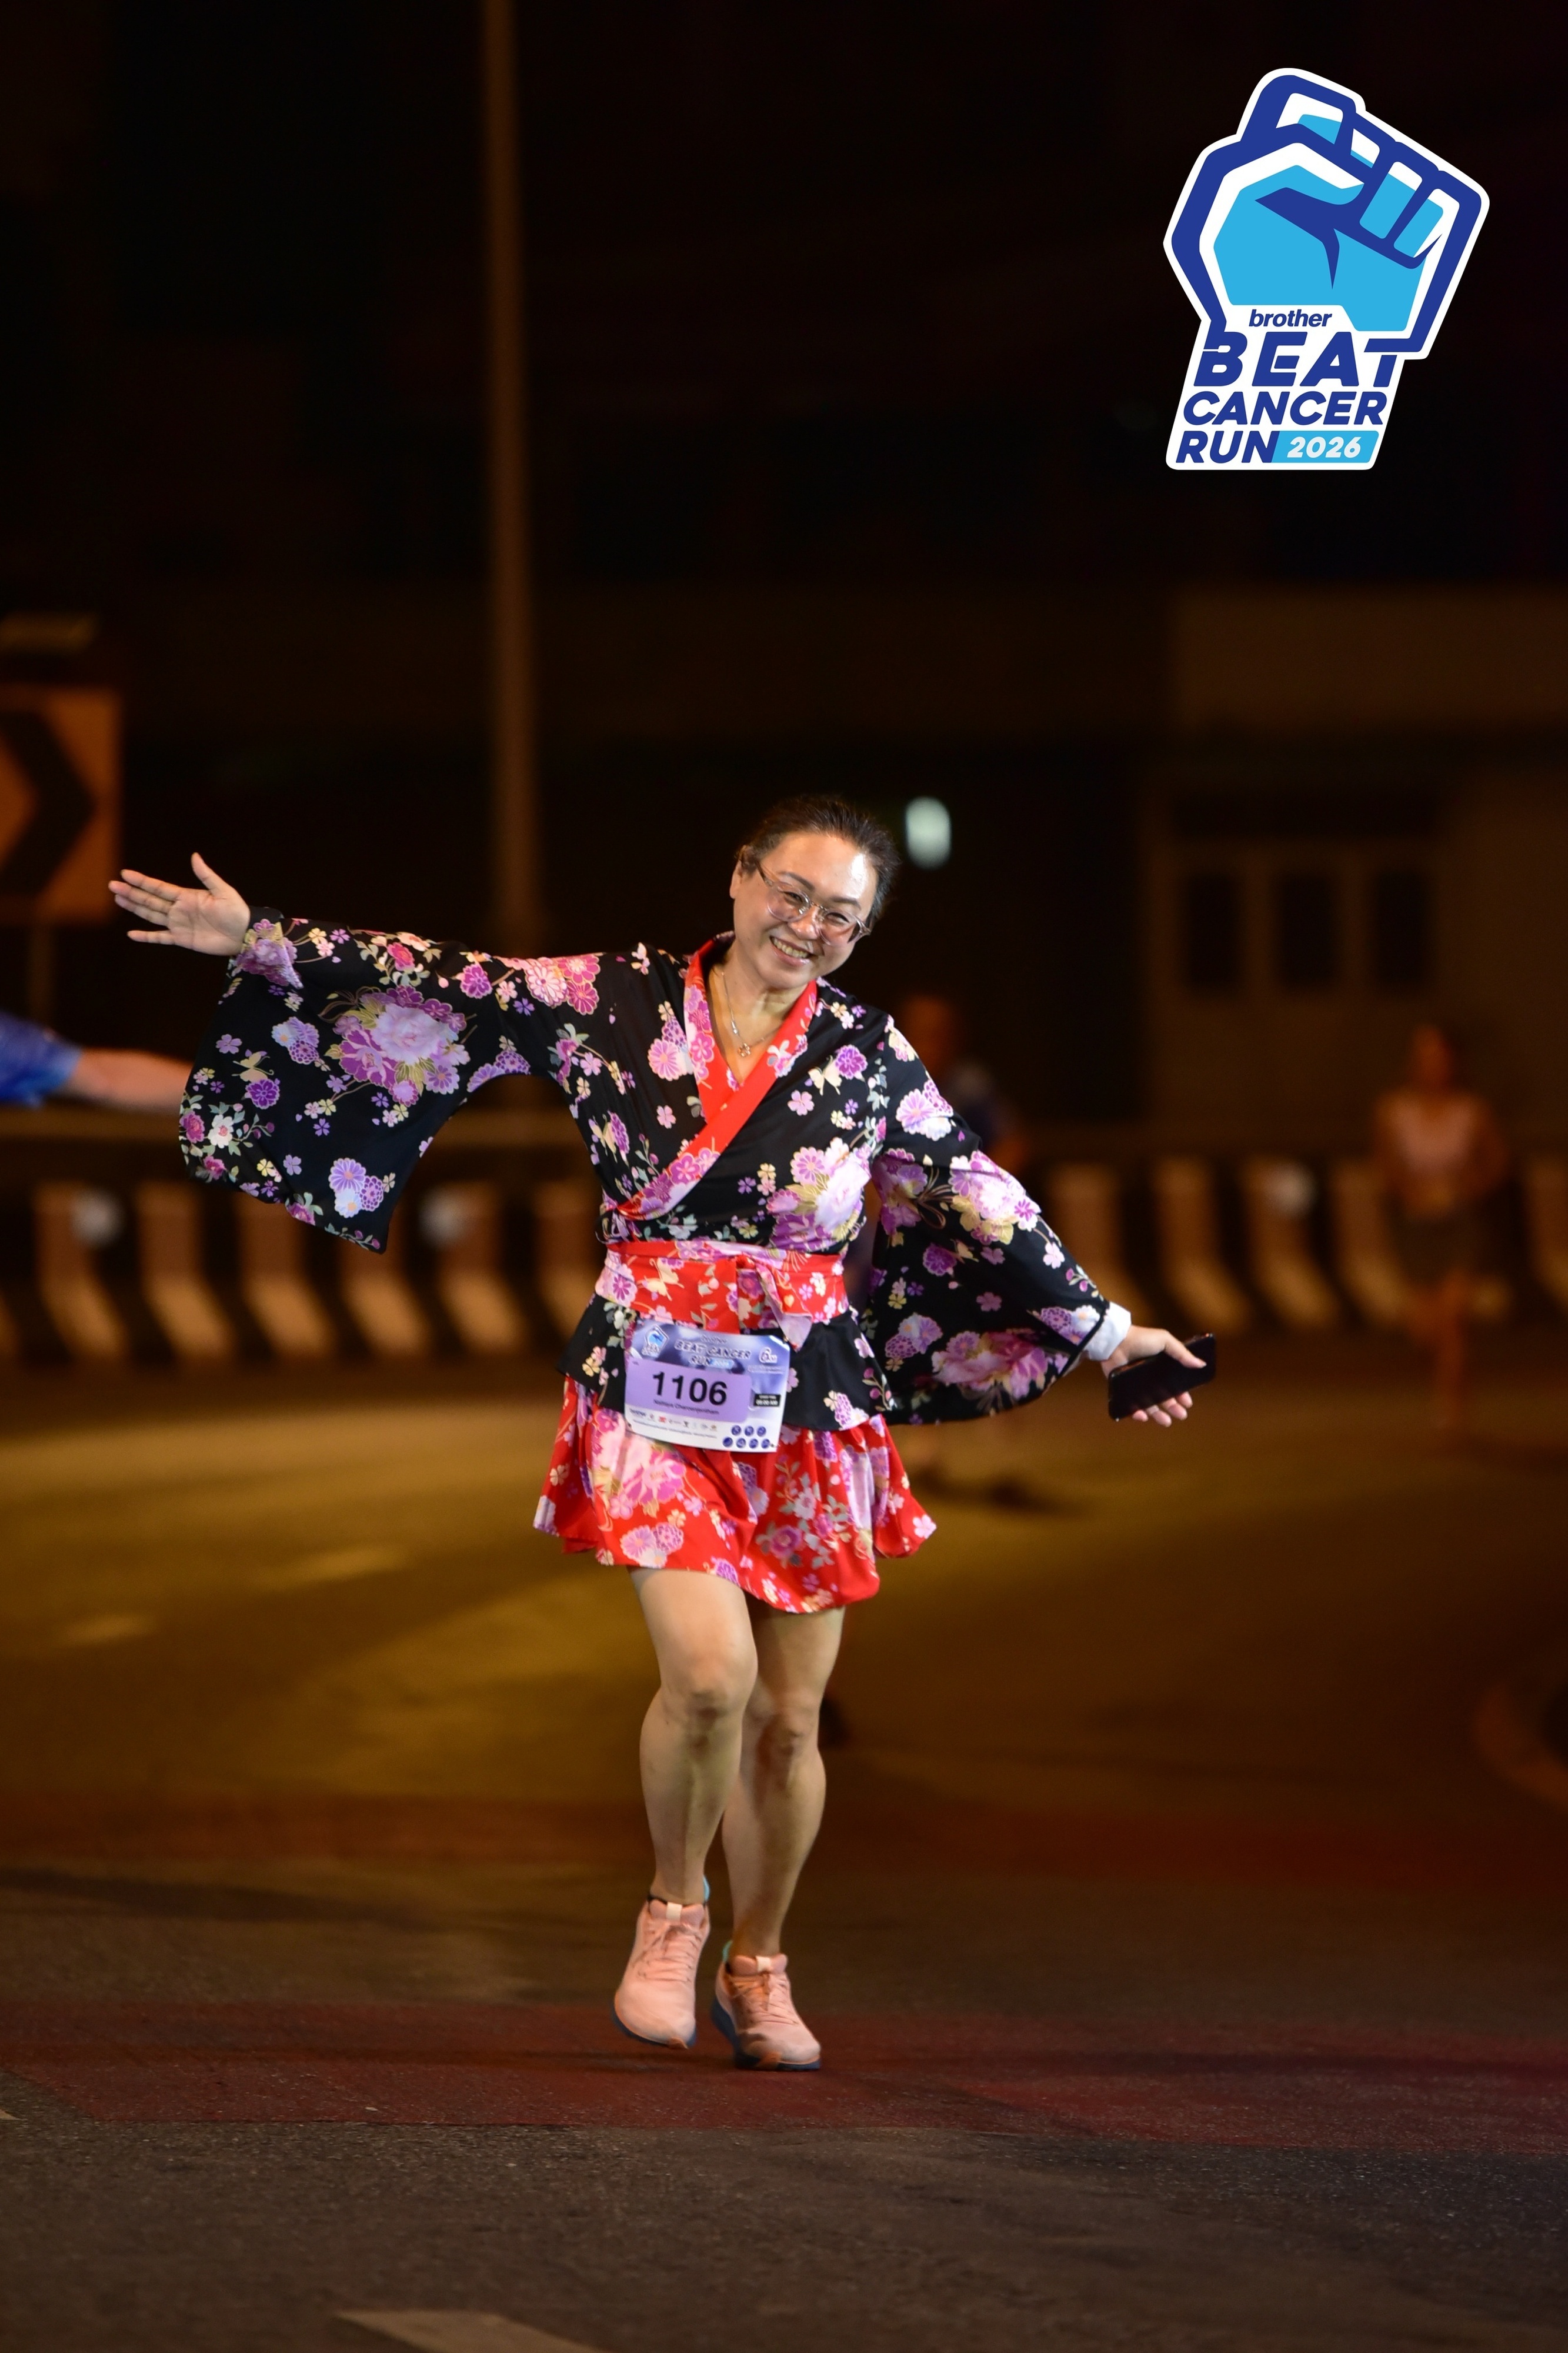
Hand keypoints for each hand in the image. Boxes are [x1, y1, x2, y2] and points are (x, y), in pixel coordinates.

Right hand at [109, 854, 249, 957]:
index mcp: (186, 895)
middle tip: (112, 885)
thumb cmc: (236, 910)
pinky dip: (146, 936)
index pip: (159, 887)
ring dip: (134, 908)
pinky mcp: (182, 939)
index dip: (142, 881)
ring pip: (151, 915)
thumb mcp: (223, 890)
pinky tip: (132, 934)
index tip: (125, 873)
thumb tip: (194, 856)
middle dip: (131, 892)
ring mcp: (178, 924)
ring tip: (118, 899)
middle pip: (149, 900)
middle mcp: (178, 908)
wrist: (243, 934)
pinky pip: (160, 937)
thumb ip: (206, 875)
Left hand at [1101, 1324, 1204, 1425]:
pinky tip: (1144, 1417)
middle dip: (1173, 1407)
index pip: (1173, 1384)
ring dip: (1158, 1414)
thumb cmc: (1141, 1339)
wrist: (1115, 1342)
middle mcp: (1148, 1377)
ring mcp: (1135, 1384)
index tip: (1188, 1403)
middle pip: (1163, 1397)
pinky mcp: (1123, 1389)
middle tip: (1181, 1415)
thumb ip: (1182, 1353)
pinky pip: (1130, 1405)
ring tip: (1166, 1422)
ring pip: (1148, 1404)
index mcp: (1160, 1366)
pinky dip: (1137, 1413)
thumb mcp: (1165, 1341)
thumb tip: (1201, 1364)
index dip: (1181, 1394)